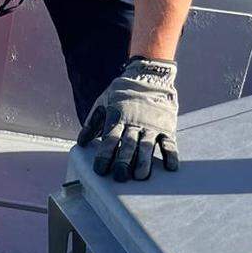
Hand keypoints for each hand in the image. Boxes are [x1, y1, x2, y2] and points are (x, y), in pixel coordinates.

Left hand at [77, 57, 178, 180]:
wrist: (149, 75)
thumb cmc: (122, 92)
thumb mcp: (103, 102)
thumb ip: (92, 122)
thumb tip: (80, 143)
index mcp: (118, 118)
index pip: (109, 139)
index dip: (104, 155)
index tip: (100, 170)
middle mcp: (134, 123)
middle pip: (128, 145)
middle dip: (123, 161)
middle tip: (120, 177)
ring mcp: (151, 125)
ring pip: (147, 145)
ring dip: (144, 161)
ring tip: (141, 176)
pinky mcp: (166, 126)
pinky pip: (169, 142)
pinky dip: (170, 154)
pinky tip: (170, 167)